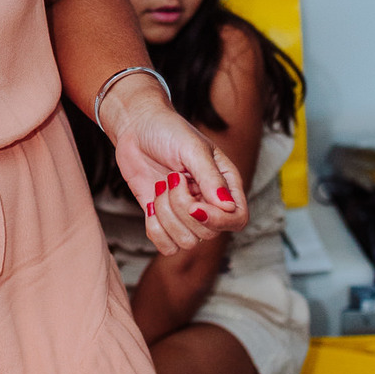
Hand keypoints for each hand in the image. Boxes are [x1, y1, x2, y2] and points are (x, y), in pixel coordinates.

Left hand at [98, 74, 248, 256]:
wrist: (136, 127)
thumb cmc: (168, 131)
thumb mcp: (192, 148)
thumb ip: (210, 178)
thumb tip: (228, 207)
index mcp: (225, 184)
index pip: (237, 219)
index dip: (218, 221)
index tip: (194, 205)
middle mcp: (208, 203)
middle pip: (208, 233)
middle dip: (182, 209)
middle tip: (172, 178)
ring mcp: (185, 214)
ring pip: (186, 242)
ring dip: (166, 215)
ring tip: (161, 186)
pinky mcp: (163, 219)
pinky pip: (166, 246)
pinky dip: (155, 229)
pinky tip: (150, 205)